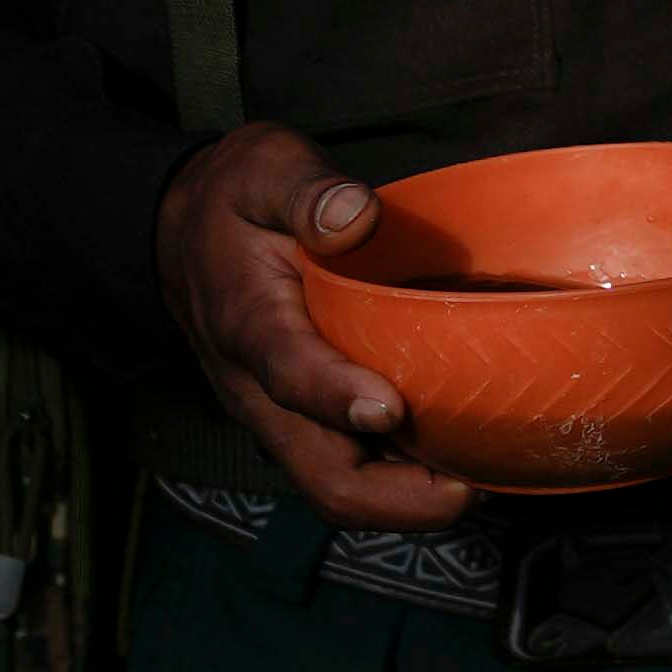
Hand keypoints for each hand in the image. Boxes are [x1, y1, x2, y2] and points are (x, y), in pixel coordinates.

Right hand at [151, 122, 471, 530]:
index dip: (337, 397)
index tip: (390, 409)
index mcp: (249, 323)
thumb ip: (307, 190)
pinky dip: (406, 482)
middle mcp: (262, 390)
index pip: (289, 374)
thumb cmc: (237, 199)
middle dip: (396, 500)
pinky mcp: (306, 421)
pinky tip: (467, 460)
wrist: (184, 233)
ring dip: (410, 502)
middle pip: (323, 476)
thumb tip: (356, 215)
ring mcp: (284, 416)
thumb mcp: (264, 168)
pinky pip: (353, 471)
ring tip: (486, 483)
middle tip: (472, 487)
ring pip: (340, 488)